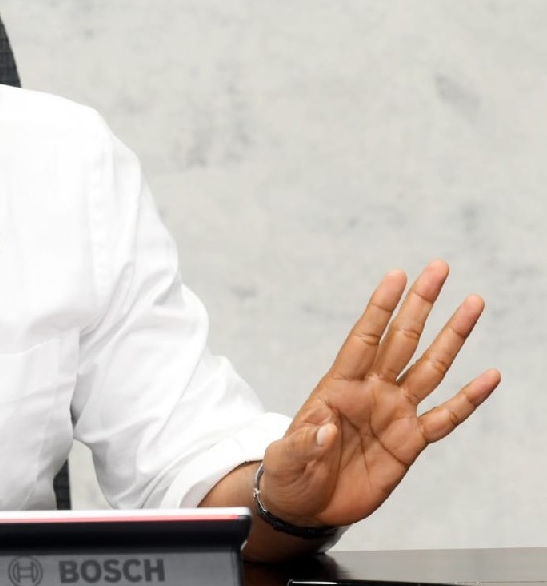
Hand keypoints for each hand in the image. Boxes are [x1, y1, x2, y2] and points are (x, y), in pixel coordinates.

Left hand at [259, 260, 499, 528]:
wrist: (307, 506)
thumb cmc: (290, 475)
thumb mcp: (284, 459)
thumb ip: (303, 444)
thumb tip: (325, 429)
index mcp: (337, 387)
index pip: (364, 338)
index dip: (380, 308)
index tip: (398, 274)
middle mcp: (370, 392)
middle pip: (402, 340)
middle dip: (420, 304)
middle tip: (439, 268)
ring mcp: (393, 414)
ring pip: (429, 368)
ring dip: (451, 337)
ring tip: (472, 304)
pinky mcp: (410, 444)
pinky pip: (445, 417)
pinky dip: (469, 398)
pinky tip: (490, 376)